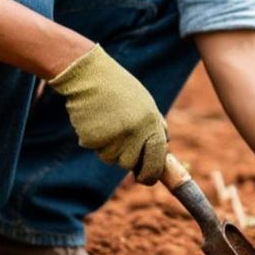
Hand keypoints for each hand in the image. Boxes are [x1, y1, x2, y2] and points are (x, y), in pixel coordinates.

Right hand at [47, 44, 167, 183]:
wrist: (90, 75)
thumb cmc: (119, 88)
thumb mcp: (145, 103)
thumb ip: (155, 126)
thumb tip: (165, 147)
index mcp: (151, 122)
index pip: (157, 158)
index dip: (151, 173)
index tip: (146, 179)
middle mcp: (135, 132)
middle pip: (130, 163)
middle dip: (124, 158)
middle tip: (118, 141)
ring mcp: (114, 136)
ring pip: (110, 158)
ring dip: (107, 147)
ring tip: (106, 121)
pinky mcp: (93, 138)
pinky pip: (94, 148)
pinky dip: (92, 139)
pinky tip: (94, 119)